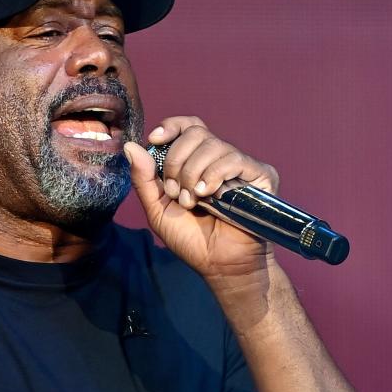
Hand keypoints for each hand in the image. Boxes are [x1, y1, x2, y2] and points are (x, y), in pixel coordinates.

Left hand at [124, 116, 280, 284]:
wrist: (220, 265)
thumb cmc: (191, 239)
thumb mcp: (158, 208)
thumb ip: (144, 178)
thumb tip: (131, 146)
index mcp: (195, 161)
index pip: (187, 126)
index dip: (171, 126)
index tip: (155, 139)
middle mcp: (218, 159)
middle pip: (195, 133)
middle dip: (177, 161)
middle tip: (176, 192)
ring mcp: (240, 166)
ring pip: (213, 145)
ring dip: (194, 174)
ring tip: (193, 201)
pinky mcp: (261, 176)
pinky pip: (235, 159)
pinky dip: (215, 175)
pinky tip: (209, 194)